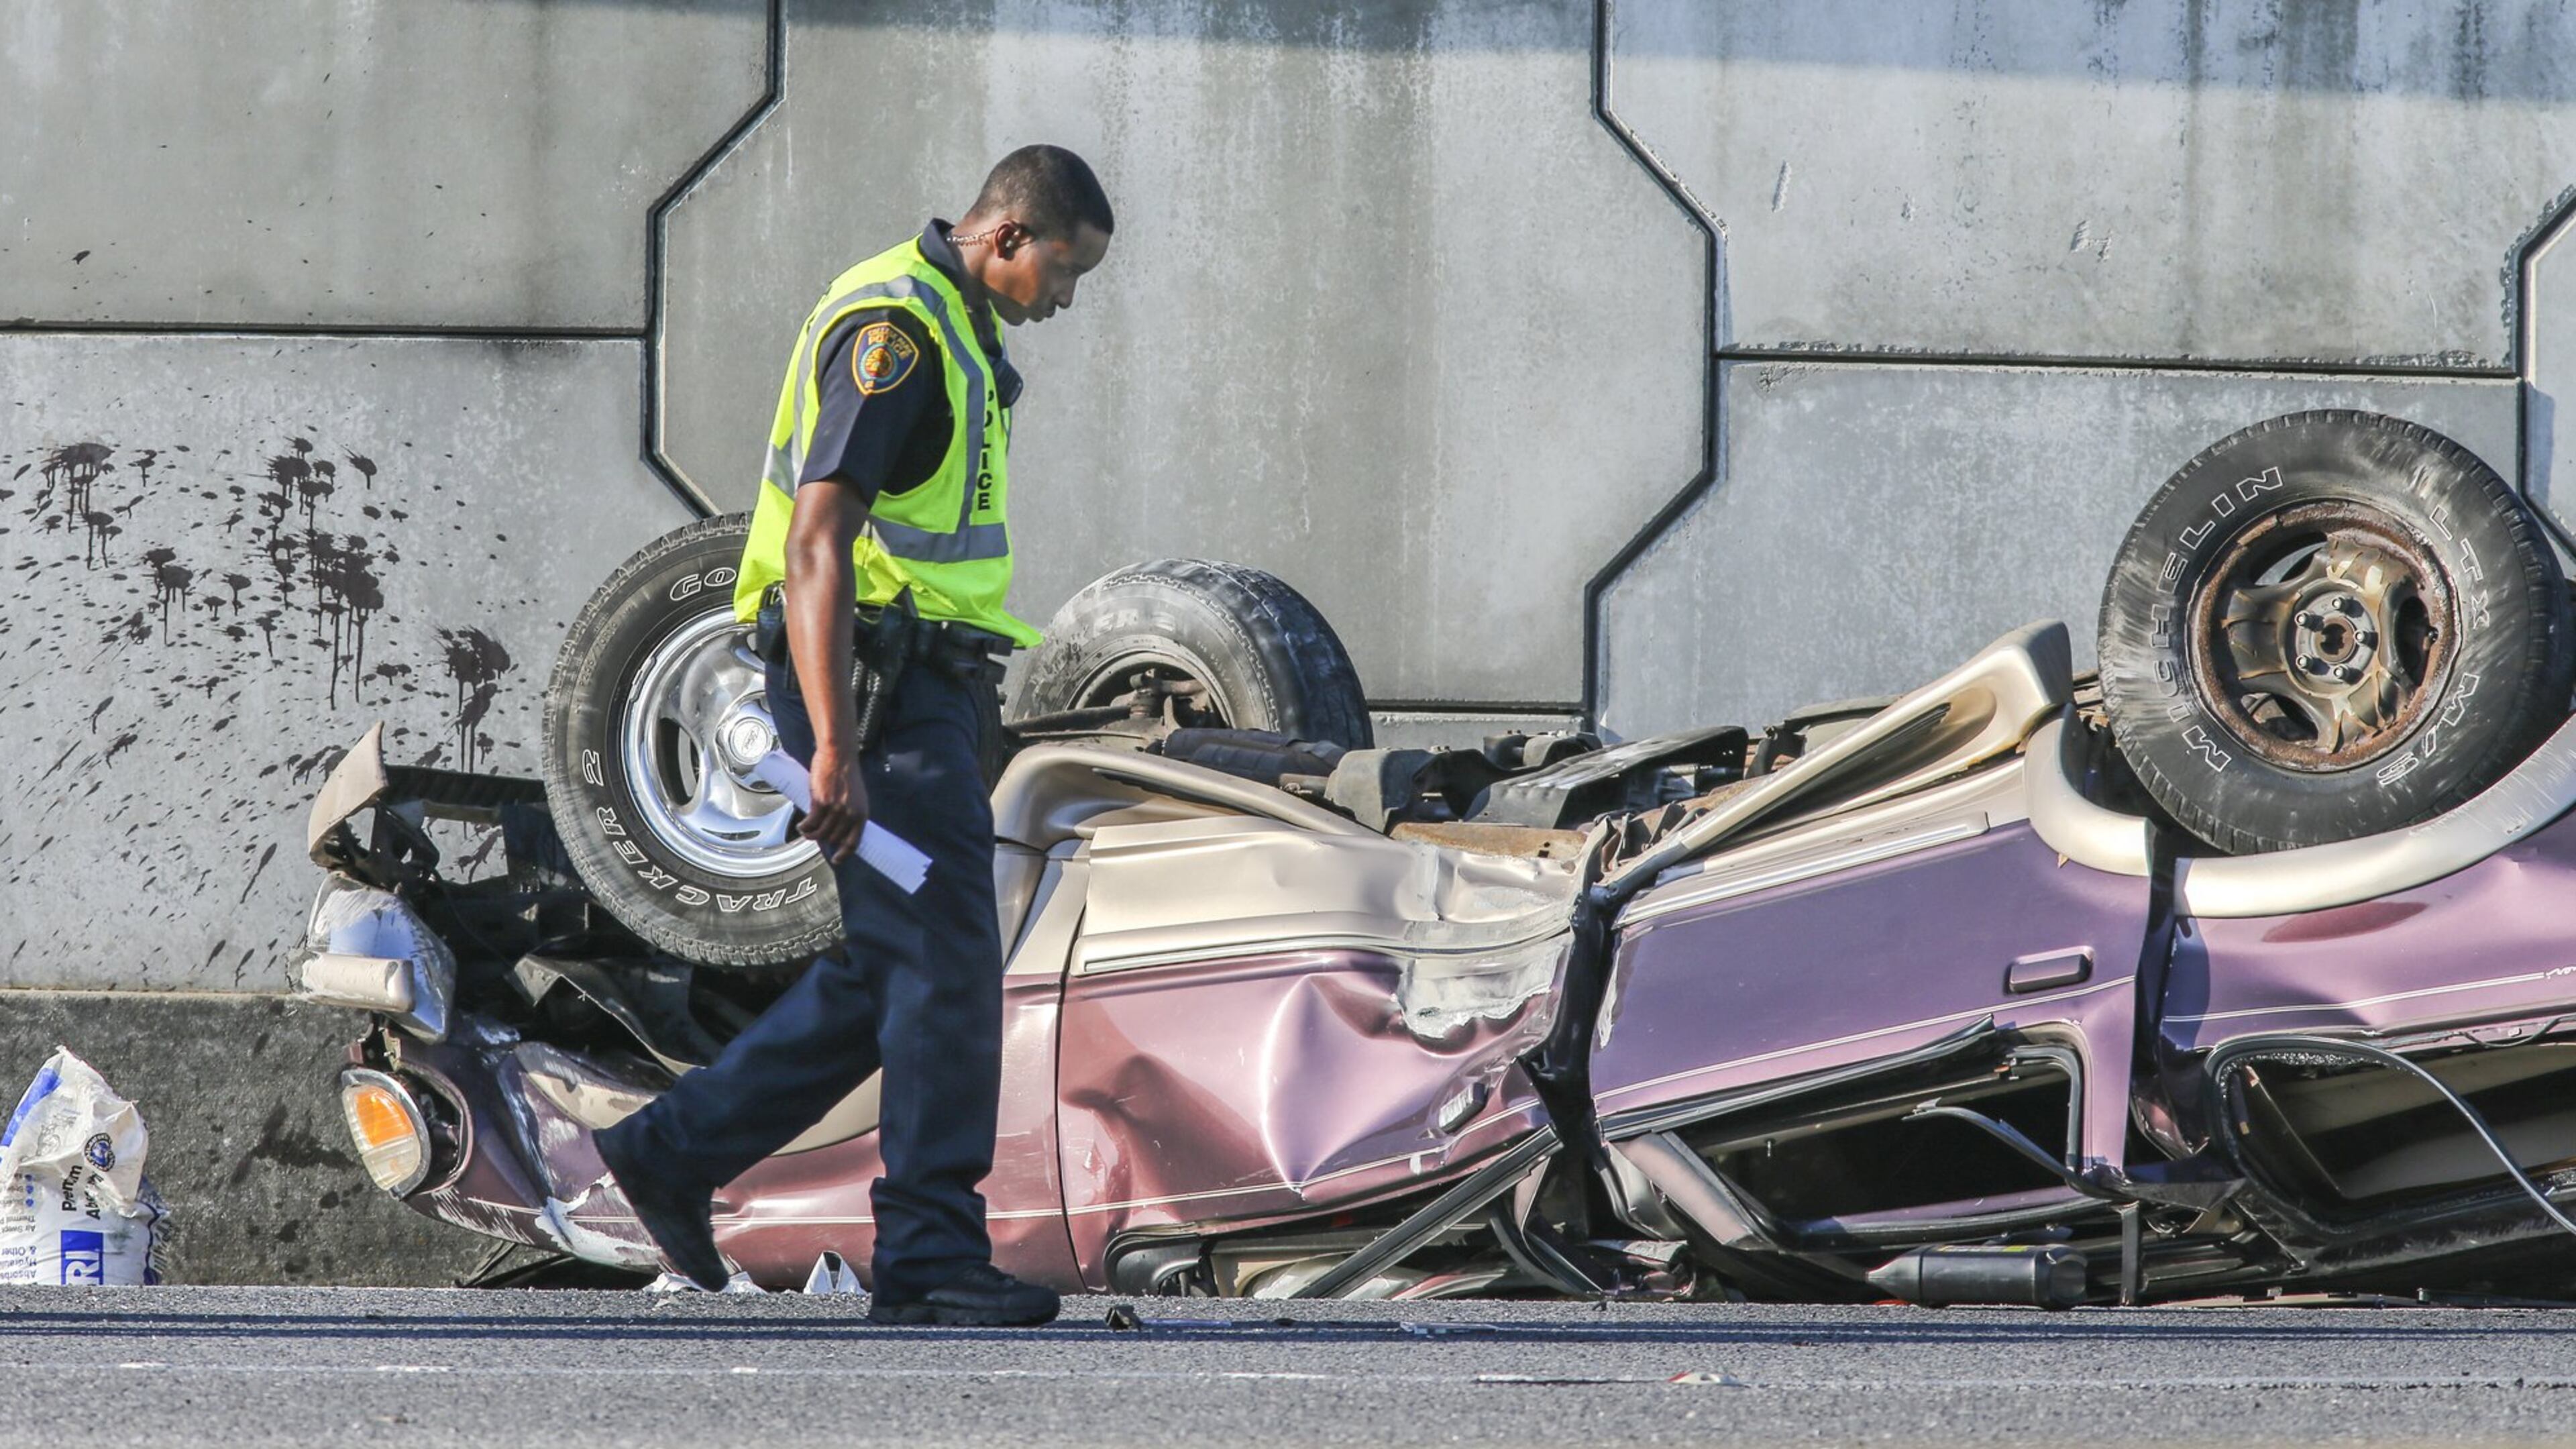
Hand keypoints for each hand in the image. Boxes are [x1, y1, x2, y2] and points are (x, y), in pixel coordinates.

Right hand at [799, 742, 870, 861]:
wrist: (838, 755)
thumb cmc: (846, 774)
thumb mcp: (856, 797)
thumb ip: (850, 813)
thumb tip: (839, 829)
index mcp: (862, 814)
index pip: (854, 842)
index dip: (844, 854)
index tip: (837, 860)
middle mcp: (850, 814)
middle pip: (834, 838)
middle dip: (823, 839)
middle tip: (815, 835)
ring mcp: (835, 809)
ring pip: (821, 833)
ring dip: (811, 835)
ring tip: (805, 831)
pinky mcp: (821, 803)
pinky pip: (811, 823)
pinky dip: (804, 827)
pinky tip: (801, 826)